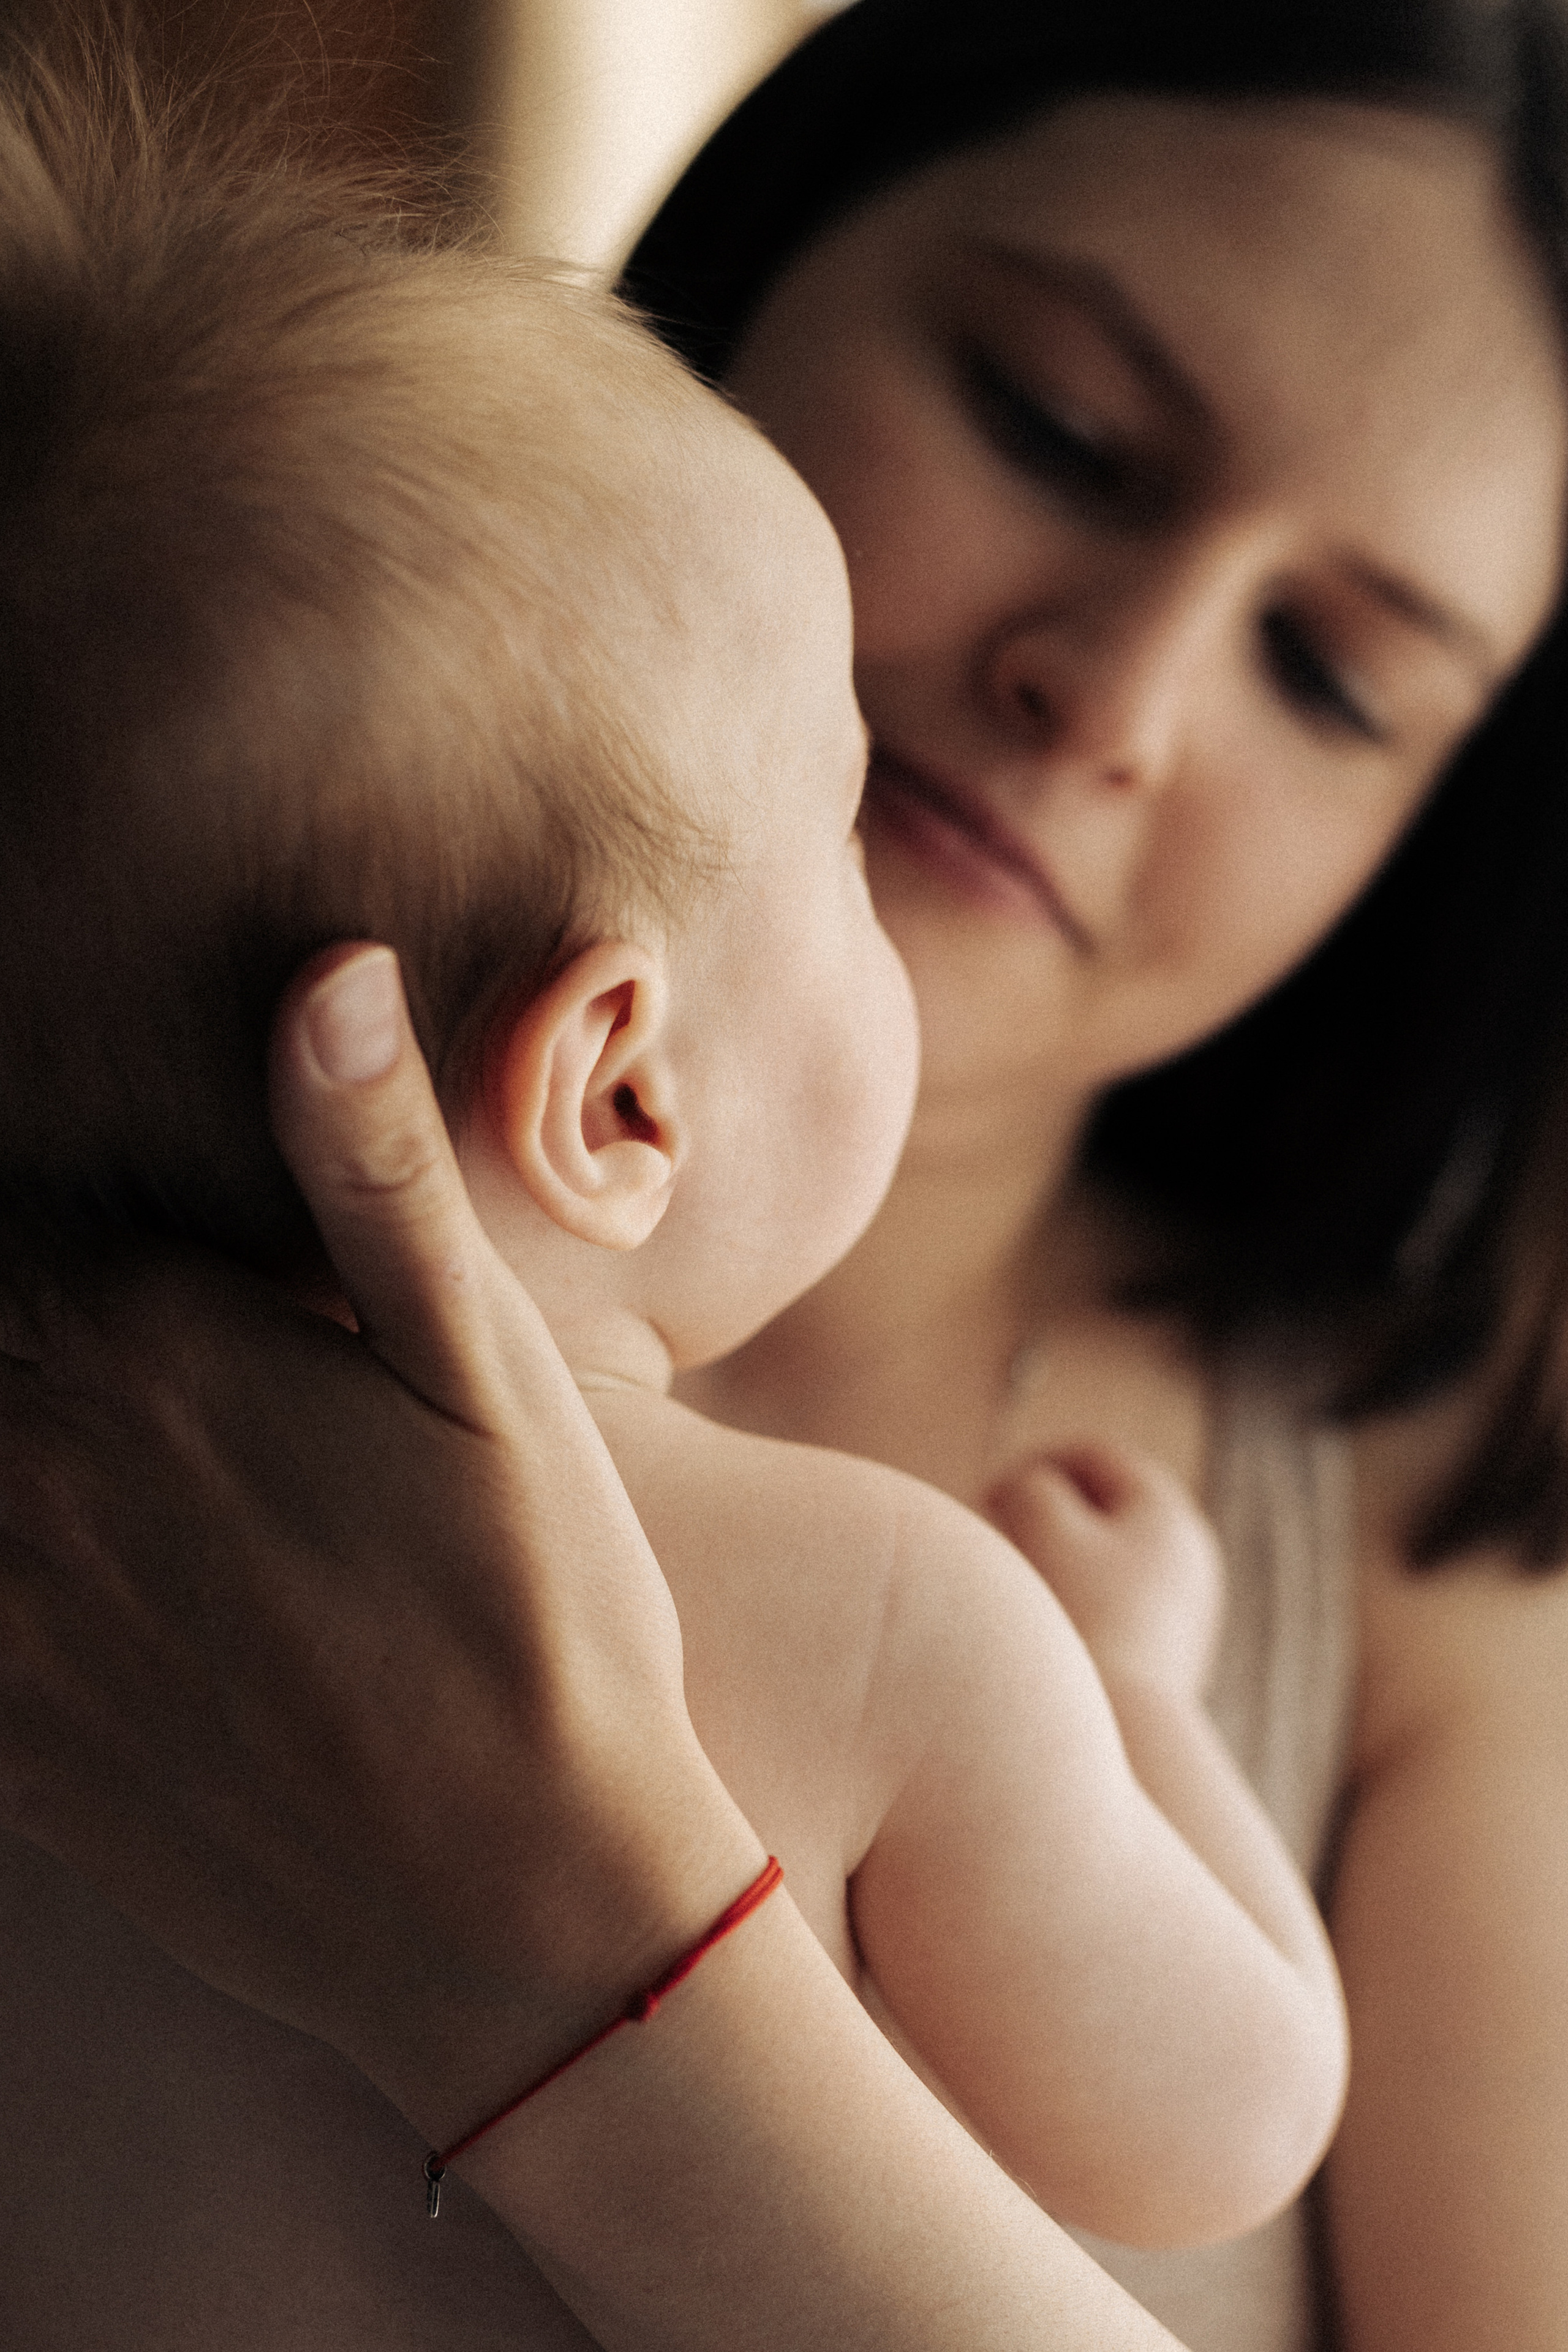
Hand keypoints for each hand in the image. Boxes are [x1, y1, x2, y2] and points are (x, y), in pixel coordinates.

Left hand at [0, 944, 757, 2143]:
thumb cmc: (542, 1612)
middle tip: (74, 1299)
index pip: (2, 1194)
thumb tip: (328, 973)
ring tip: (67, 1412)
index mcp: (152, 1342)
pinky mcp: (10, 1739)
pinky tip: (49, 1533)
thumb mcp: (491, 1374)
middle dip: (4, 1290)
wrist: (523, 1912)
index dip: (22, 1161)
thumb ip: (375, 1174)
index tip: (52, 1130)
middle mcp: (40, 1465)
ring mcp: (8, 1613)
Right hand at [986, 1440, 1223, 1702]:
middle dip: (1048, 1514)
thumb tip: (1030, 1487)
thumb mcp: (1042, 1527)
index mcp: (1168, 1512)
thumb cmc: (1079, 1620)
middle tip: (999, 1539)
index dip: (1036, 1465)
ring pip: (1108, 1562)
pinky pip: (1113, 1609)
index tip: (991, 1497)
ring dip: (1060, 1563)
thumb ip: (1029, 1484)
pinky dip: (1076, 1605)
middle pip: (1108, 1510)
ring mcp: (1184, 1612)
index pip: (1096, 1458)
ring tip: (1017, 1591)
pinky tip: (1044, 1636)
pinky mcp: (1167, 1659)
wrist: (1125, 1741)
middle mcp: (1189, 1557)